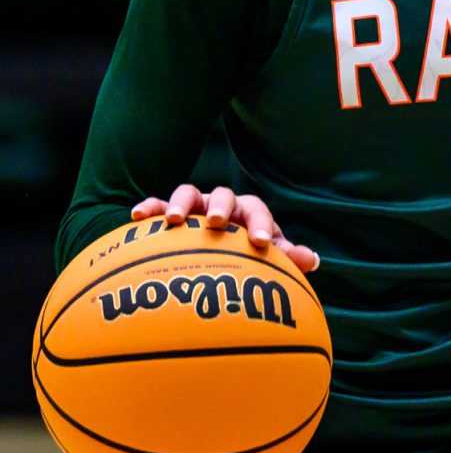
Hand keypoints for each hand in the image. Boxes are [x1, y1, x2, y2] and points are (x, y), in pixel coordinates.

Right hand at [131, 184, 319, 273]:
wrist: (211, 253)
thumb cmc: (242, 255)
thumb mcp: (264, 258)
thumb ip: (286, 258)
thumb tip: (312, 259)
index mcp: (247, 213)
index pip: (257, 211)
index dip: (261, 225)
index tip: (262, 244)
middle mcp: (220, 204)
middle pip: (222, 195)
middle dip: (220, 205)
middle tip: (216, 222)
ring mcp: (194, 206)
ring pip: (188, 193)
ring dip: (180, 202)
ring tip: (173, 219)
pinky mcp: (168, 213)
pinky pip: (157, 205)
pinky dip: (149, 207)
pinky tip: (136, 216)